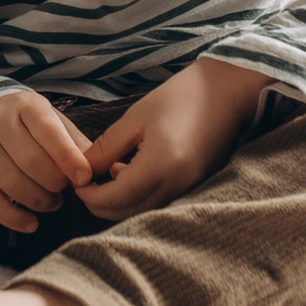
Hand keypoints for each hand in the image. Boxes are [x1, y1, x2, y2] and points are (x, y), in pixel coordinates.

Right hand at [0, 90, 95, 231]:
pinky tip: (31, 223)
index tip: (84, 178)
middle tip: (64, 190)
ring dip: (38, 201)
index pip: (47, 131)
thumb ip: (73, 142)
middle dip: (55, 183)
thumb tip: (95, 168)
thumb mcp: (51, 120)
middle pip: (30, 161)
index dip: (67, 157)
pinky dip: (12, 218)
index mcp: (25, 106)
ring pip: (11, 183)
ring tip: (51, 202)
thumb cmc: (25, 122)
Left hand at [73, 56, 276, 222]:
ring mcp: (189, 190)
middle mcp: (177, 185)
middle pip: (127, 213)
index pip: (115, 198)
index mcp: (161, 165)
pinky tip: (131, 171)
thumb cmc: (181, 96)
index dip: (90, 195)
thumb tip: (82, 169)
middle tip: (86, 180)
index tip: (77, 182)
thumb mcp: (136, 117)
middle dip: (101, 203)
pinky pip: (158, 203)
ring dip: (120, 200)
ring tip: (111, 169)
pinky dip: (139, 196)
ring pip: (142, 211)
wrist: (228, 92)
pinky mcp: (195, 188)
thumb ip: (106, 147)